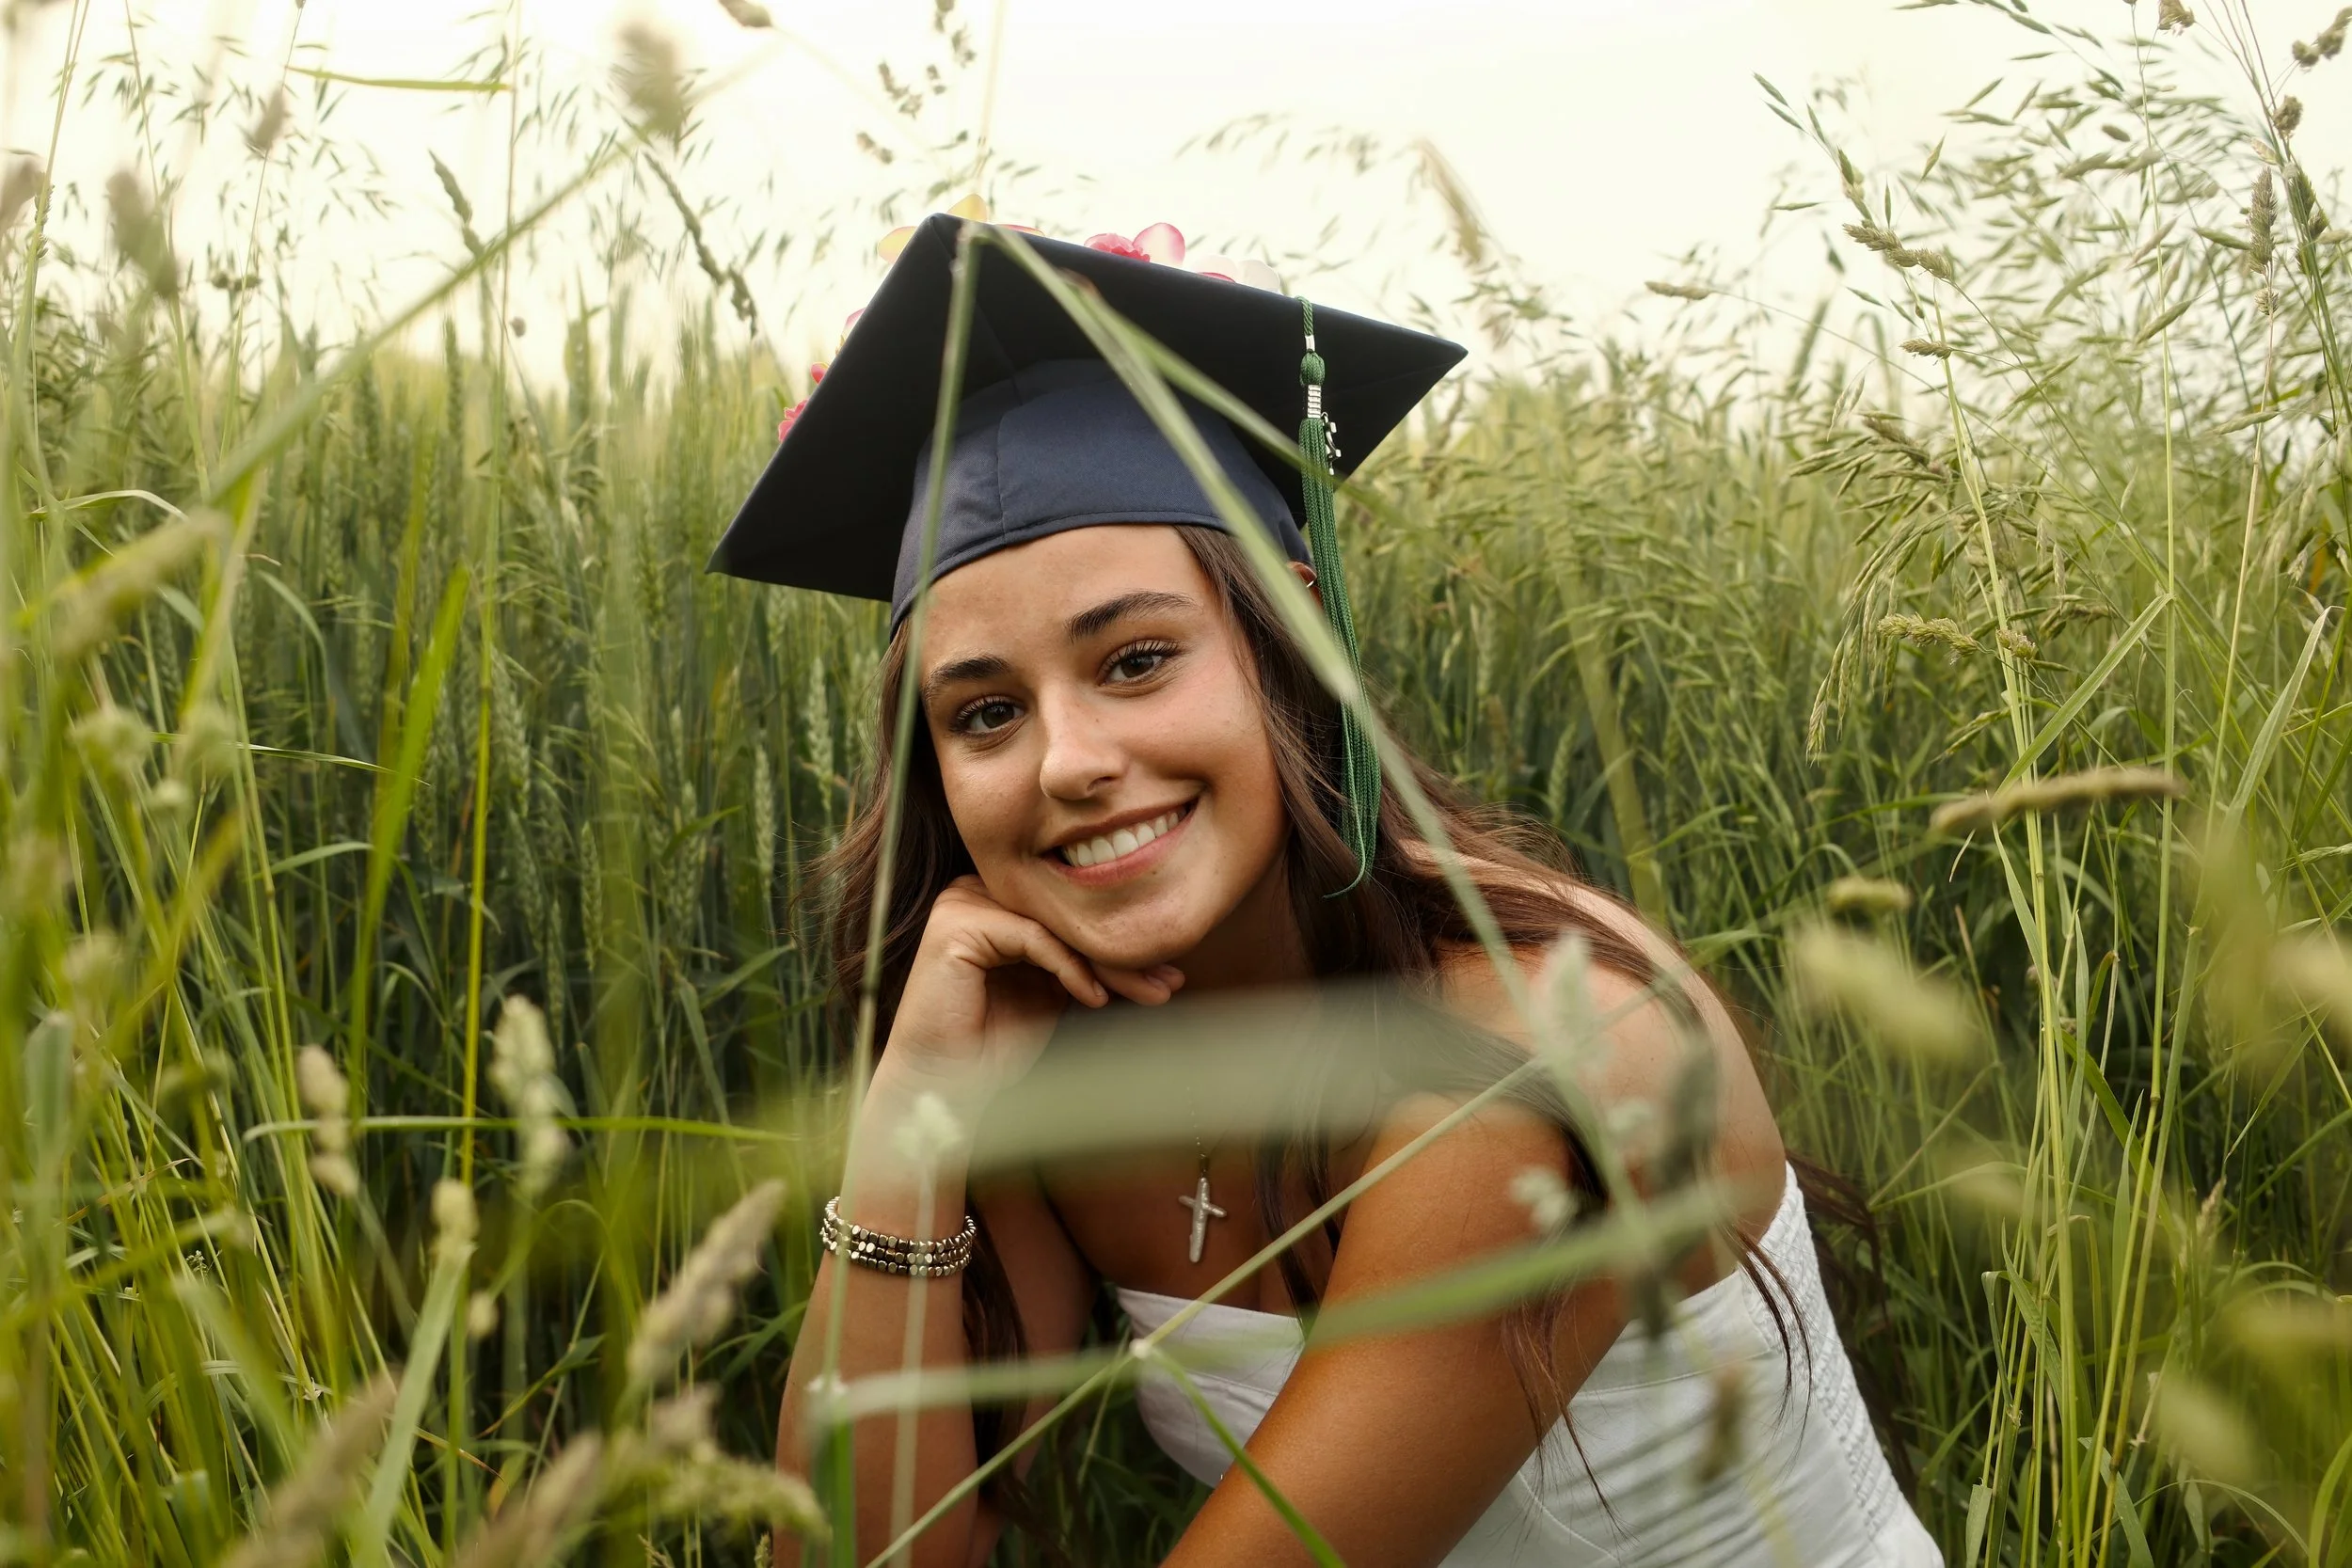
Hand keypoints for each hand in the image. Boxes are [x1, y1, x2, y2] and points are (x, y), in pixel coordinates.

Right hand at [882, 876, 1183, 1099]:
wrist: (944, 1087)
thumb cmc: (991, 1046)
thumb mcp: (1055, 994)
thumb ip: (1088, 964)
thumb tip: (1156, 956)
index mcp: (997, 902)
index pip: (1070, 914)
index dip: (1121, 946)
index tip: (1170, 975)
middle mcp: (976, 891)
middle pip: (1066, 916)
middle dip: (1123, 954)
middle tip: (1169, 982)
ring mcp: (961, 902)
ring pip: (1055, 924)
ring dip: (1106, 962)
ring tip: (1144, 992)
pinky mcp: (956, 924)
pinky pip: (1032, 938)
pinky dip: (1069, 968)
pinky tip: (1093, 999)